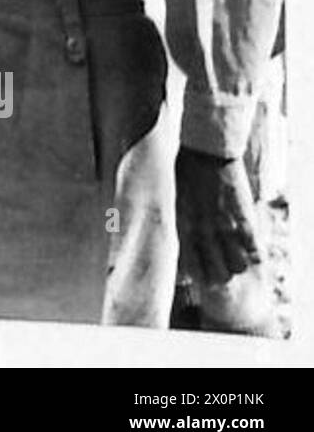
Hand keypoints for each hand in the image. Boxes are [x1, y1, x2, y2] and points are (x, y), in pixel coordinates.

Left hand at [176, 147, 262, 288]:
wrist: (203, 149)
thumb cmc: (184, 170)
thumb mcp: (175, 198)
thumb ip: (179, 219)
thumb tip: (177, 235)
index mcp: (183, 224)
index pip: (191, 264)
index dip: (200, 277)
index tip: (204, 282)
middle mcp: (202, 228)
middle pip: (217, 271)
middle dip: (221, 276)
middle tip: (224, 275)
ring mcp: (223, 222)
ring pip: (237, 263)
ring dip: (240, 265)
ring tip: (240, 264)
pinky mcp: (240, 213)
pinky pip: (251, 242)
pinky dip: (256, 252)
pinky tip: (257, 257)